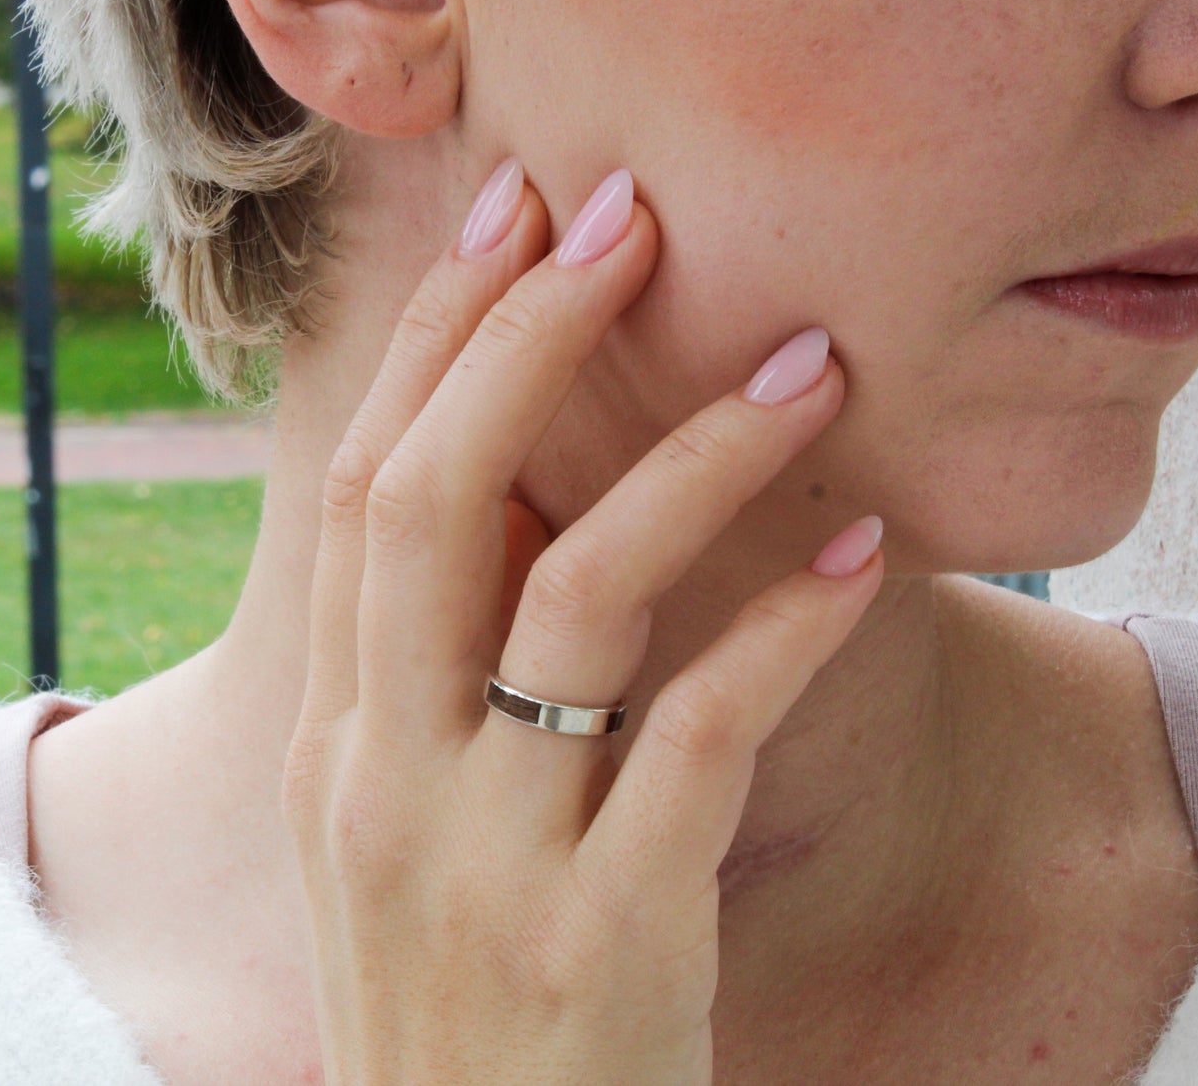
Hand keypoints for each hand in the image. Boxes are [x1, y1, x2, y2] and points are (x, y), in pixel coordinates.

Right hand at [282, 161, 884, 1084]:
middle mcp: (382, 776)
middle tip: (627, 214)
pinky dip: (788, 626)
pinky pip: (706, 735)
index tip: (514, 214)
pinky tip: (864, 550)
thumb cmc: (462, 984)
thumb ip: (434, 669)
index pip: (369, 486)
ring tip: (808, 366)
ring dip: (695, 459)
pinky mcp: (607, 939)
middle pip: (433, 500)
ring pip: (578, 595)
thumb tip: (521, 494)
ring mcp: (486, 861)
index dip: (436, 338)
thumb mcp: (405, 823)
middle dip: (523, 337)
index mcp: (333, 733)